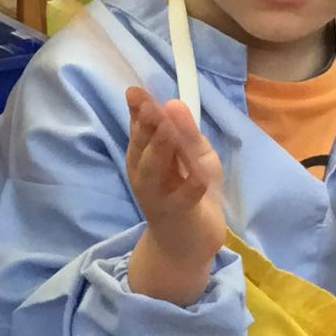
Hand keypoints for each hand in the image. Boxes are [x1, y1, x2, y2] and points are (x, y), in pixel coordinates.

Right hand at [124, 86, 225, 304]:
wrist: (189, 242)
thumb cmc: (189, 192)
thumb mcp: (192, 156)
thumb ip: (185, 132)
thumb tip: (174, 102)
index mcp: (145, 157)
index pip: (140, 129)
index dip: (138, 110)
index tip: (135, 92)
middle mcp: (145, 174)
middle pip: (142, 147)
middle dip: (145, 126)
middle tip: (147, 106)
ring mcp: (158, 196)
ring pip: (155, 171)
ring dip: (160, 151)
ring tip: (165, 131)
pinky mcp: (179, 215)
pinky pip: (185, 199)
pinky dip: (192, 187)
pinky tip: (199, 176)